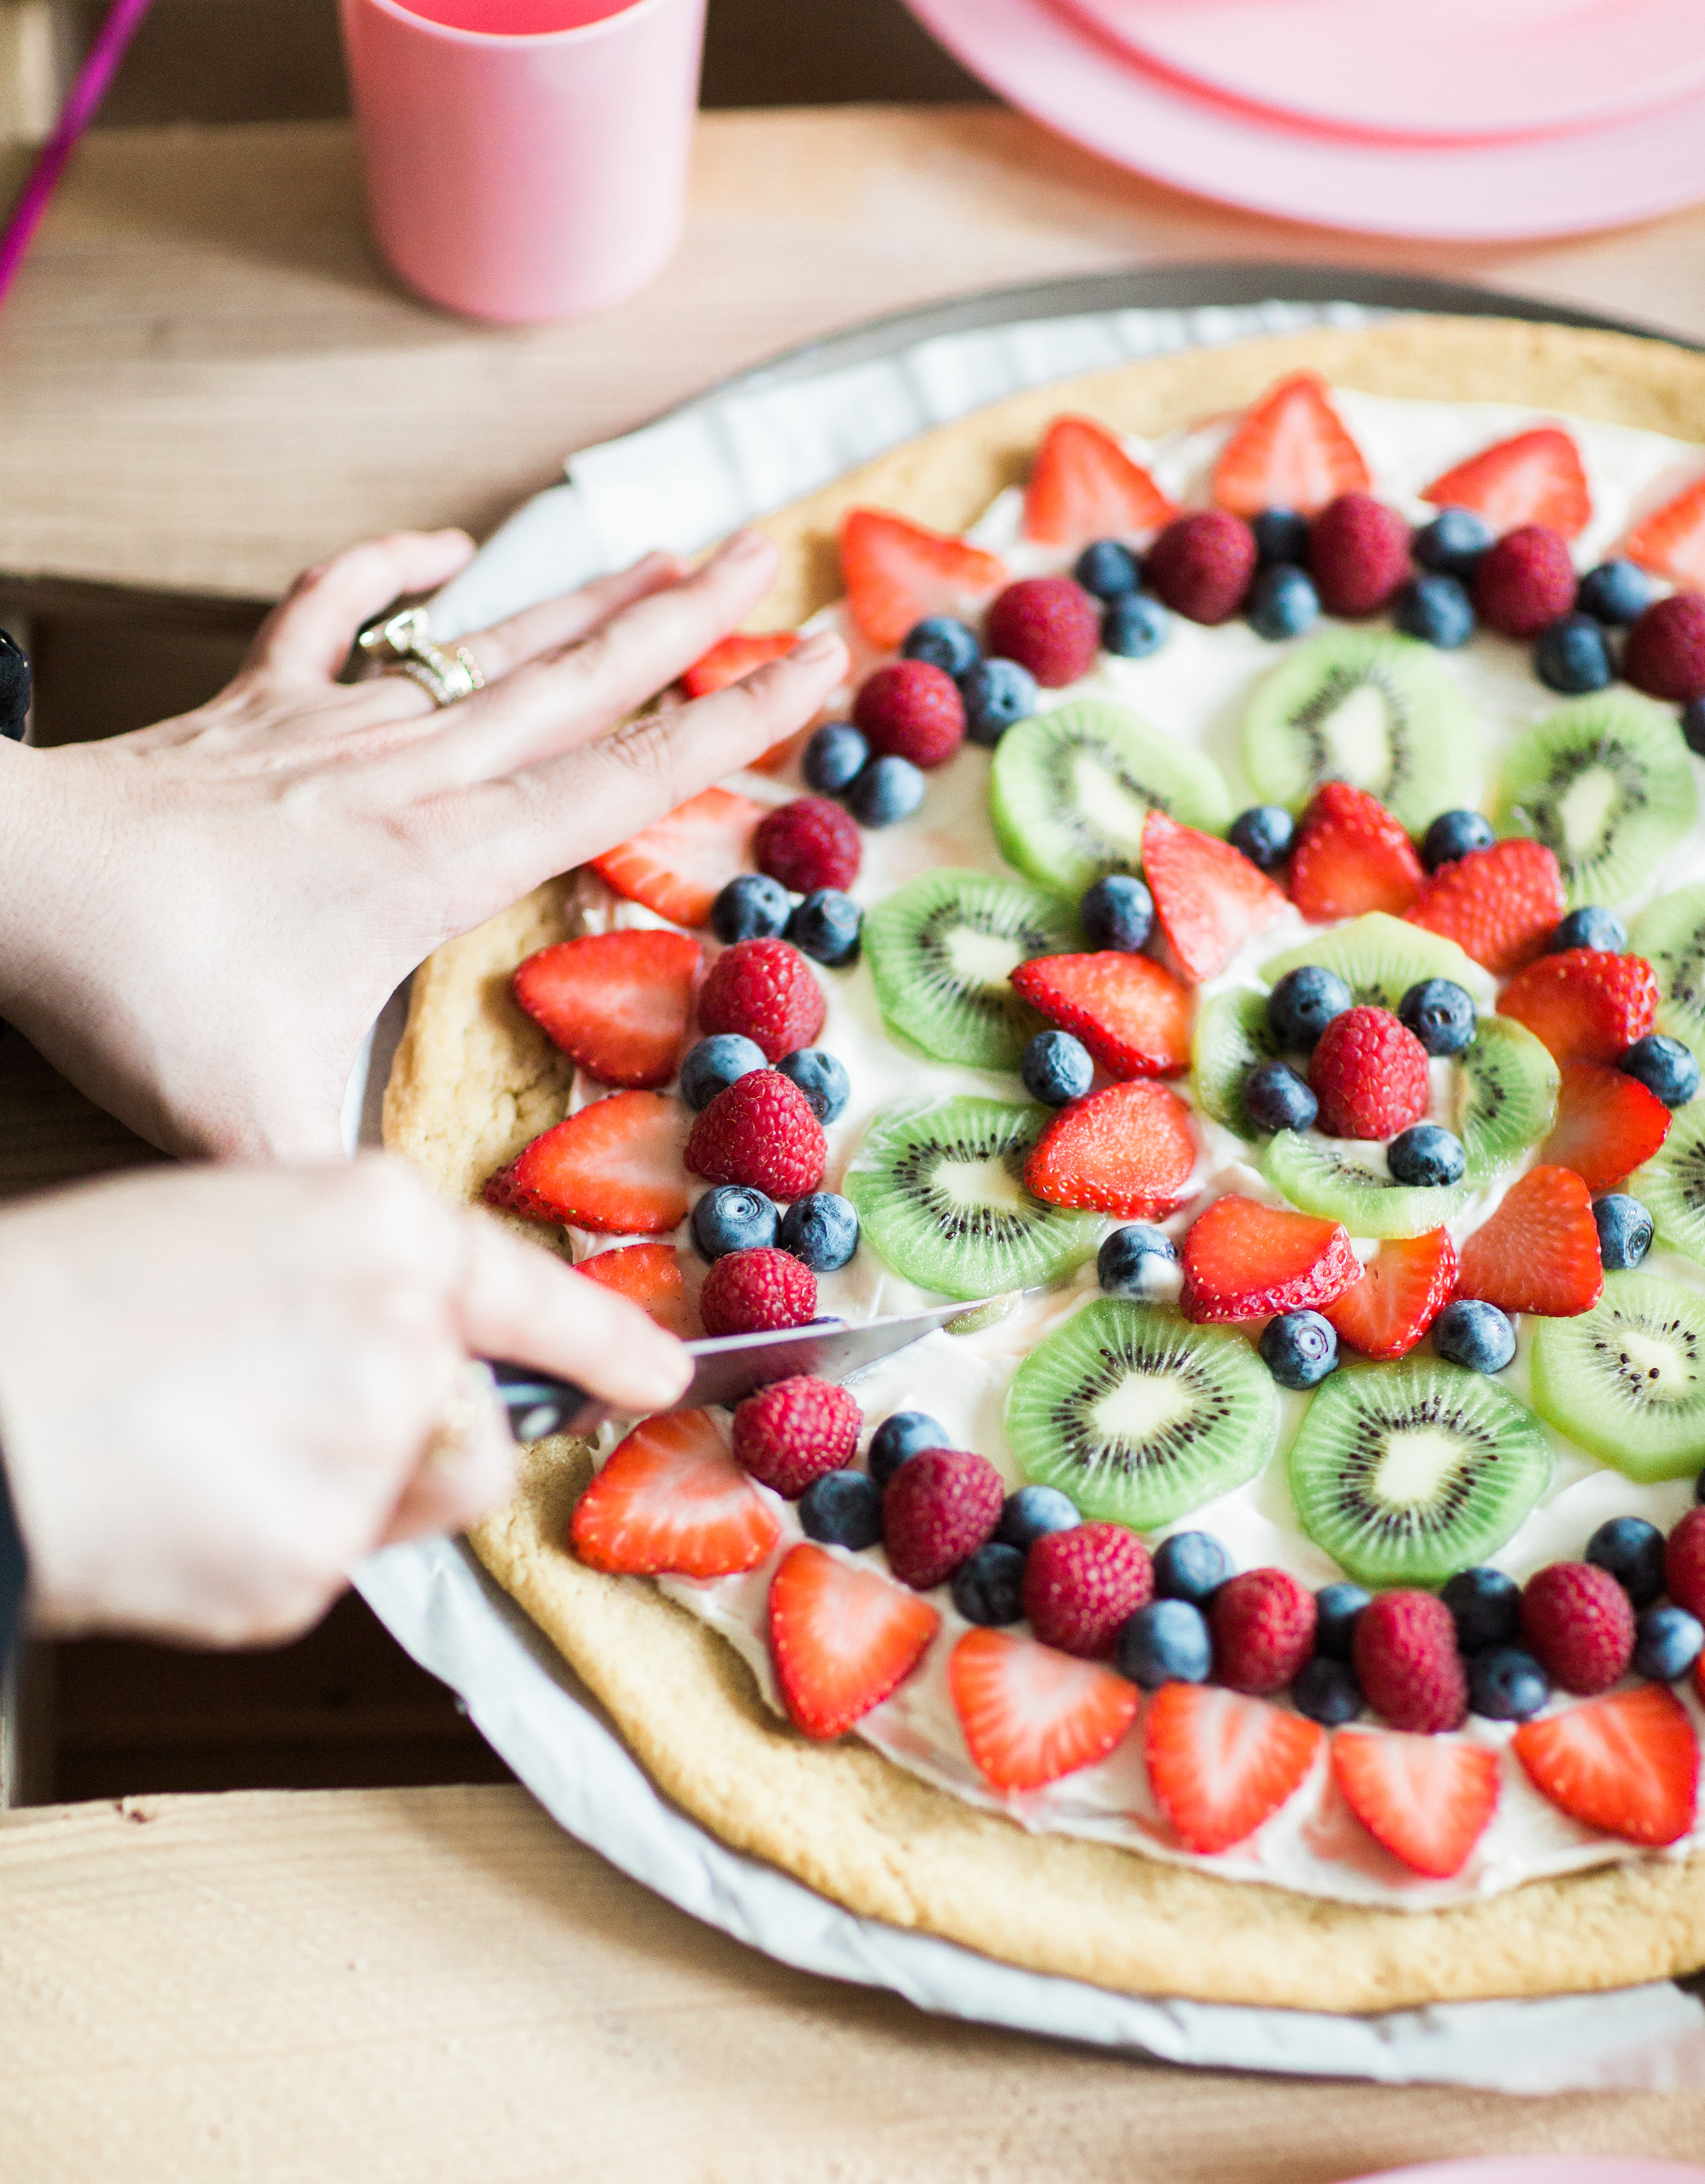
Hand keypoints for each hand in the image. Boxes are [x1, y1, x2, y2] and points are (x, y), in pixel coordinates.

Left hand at [0, 528, 845, 1159]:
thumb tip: (461, 1302)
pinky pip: (336, 617)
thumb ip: (364, 1202)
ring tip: (676, 555)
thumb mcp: (258, 1128)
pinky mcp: (254, 706)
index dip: (732, 727)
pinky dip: (395, 579)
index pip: (616, 783)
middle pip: (578, 688)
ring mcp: (330, 727)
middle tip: (778, 563)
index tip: (819, 666)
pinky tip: (448, 558)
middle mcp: (406, 776)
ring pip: (490, 650)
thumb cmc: (137, 993)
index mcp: (436, 864)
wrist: (4, 878)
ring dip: (589, 603)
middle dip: (691, 626)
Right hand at [0, 1156, 689, 1643]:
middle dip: (399, 1422)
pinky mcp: (321, 1557)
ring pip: (413, 1488)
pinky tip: (187, 1504)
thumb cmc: (66, 1297)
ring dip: (346, 1484)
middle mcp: (409, 1331)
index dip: (604, 1339)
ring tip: (211, 1452)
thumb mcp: (222, 1224)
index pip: (529, 1291)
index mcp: (383, 1223)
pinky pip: (335, 1557)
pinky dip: (272, 1544)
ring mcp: (374, 1450)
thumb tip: (415, 1339)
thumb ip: (345, 1274)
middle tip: (262, 1406)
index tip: (666, 1376)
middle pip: (469, 1408)